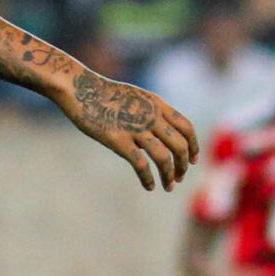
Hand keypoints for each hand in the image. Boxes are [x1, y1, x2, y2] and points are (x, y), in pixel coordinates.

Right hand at [58, 70, 197, 192]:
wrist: (81, 89)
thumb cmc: (105, 94)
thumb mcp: (136, 97)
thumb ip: (152, 112)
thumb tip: (161, 132)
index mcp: (157, 104)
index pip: (186, 127)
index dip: (193, 145)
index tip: (192, 160)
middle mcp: (151, 116)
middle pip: (180, 145)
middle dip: (183, 164)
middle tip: (180, 176)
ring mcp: (135, 128)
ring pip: (164, 158)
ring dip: (170, 175)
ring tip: (169, 186)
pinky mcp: (119, 140)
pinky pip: (141, 165)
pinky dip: (148, 179)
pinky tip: (150, 186)